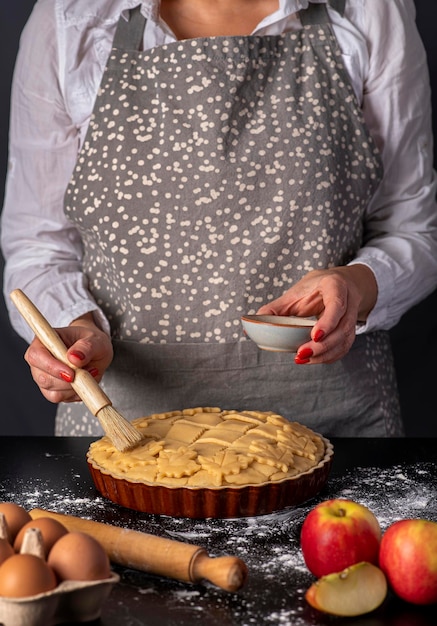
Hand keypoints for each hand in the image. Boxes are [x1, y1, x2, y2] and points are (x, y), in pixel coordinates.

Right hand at [24, 313, 113, 403]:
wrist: (96, 351)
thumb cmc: (92, 341)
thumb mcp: (96, 340)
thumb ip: (86, 347)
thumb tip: (74, 357)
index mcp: (44, 341)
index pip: (36, 356)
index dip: (51, 367)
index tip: (71, 373)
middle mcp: (40, 360)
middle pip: (43, 378)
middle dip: (67, 381)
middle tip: (89, 372)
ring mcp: (44, 377)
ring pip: (53, 393)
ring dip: (75, 387)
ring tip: (89, 373)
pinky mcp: (53, 390)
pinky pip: (62, 399)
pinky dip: (76, 393)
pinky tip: (85, 382)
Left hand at [257, 265, 377, 363]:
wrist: (340, 284)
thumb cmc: (314, 288)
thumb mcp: (295, 292)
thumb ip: (275, 308)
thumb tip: (252, 324)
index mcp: (335, 286)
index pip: (337, 304)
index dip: (327, 322)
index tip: (314, 336)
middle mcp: (348, 301)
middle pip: (342, 328)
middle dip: (322, 345)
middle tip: (301, 354)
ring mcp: (352, 316)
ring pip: (345, 340)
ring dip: (324, 354)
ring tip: (302, 359)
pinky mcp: (352, 330)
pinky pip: (344, 347)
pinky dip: (329, 356)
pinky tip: (313, 360)